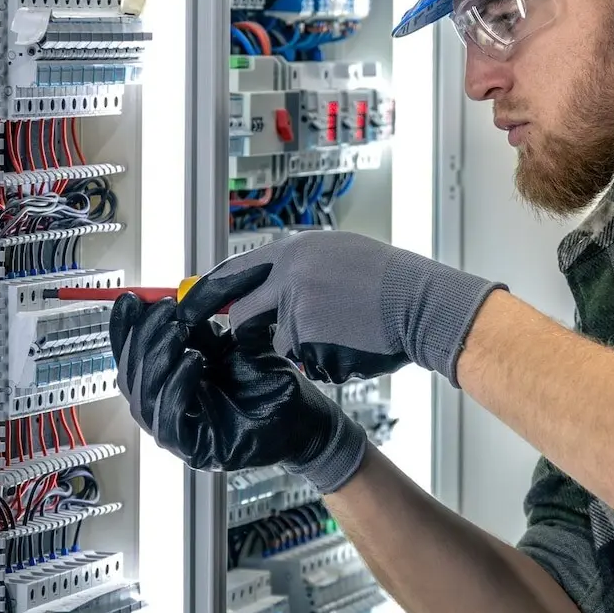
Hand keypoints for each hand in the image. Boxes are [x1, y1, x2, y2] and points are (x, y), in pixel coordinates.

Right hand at [109, 292, 366, 491]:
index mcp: (170, 384)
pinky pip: (169, 420)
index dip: (124, 329)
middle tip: (166, 313)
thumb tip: (173, 299)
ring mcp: (180, 434)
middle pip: (130, 376)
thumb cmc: (270, 383)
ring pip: (143, 398)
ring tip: (178, 332)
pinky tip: (193, 361)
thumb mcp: (230, 346)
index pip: (131, 357)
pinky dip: (176, 387)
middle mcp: (167, 410)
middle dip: (142, 339)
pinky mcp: (195, 451)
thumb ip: (199, 329)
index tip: (129, 300)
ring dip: (156, 359)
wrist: (305, 414)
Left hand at [180, 230, 504, 386]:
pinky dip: (326, 360)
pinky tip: (354, 343)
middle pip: (244, 315)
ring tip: (344, 330)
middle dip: (253, 334)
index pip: (233, 273)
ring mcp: (297, 308)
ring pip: (280, 344)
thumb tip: (267, 278)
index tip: (191, 306)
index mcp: (294, 251)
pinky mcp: (309, 339)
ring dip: (304, 346)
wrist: (422, 303)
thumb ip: (299, 265)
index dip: (210, 292)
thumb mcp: (338, 253)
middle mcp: (289, 276)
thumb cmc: (390, 281)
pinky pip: (306, 361)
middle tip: (273, 338)